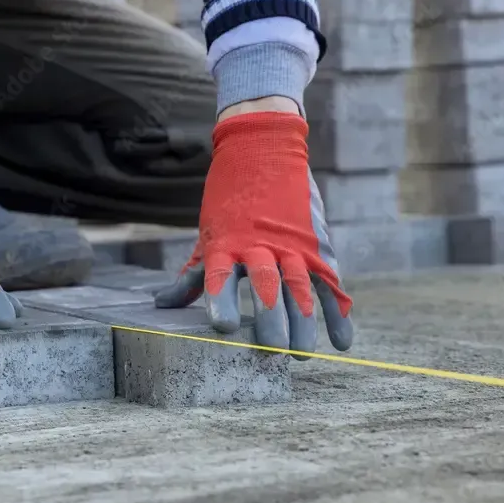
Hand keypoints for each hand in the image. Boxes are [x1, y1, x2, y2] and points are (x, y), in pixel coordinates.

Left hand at [154, 112, 353, 358]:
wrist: (264, 149)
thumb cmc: (229, 201)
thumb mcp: (209, 234)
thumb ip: (194, 274)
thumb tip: (162, 304)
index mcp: (227, 242)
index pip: (221, 276)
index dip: (221, 301)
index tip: (222, 328)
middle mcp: (260, 244)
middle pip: (267, 285)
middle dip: (271, 319)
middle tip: (272, 350)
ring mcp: (292, 244)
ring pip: (300, 286)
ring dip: (303, 321)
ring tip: (301, 353)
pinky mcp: (316, 245)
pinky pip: (330, 282)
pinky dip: (338, 312)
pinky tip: (341, 341)